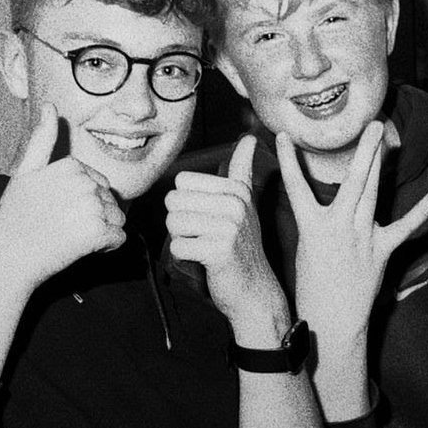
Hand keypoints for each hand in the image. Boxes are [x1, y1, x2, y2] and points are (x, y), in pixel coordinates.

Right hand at [0, 103, 126, 289]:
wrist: (8, 256)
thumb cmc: (15, 216)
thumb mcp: (24, 172)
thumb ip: (41, 139)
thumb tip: (50, 106)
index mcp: (70, 165)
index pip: (97, 183)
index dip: (82, 201)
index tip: (58, 211)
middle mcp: (85, 181)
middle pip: (109, 200)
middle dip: (94, 215)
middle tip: (62, 226)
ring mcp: (93, 206)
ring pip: (117, 218)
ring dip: (101, 230)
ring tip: (71, 236)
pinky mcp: (99, 232)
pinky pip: (119, 238)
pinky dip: (107, 246)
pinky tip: (82, 248)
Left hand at [165, 135, 287, 336]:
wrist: (254, 289)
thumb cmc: (241, 245)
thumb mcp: (244, 203)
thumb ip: (242, 170)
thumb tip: (250, 138)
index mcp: (237, 190)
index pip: (181, 182)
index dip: (186, 202)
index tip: (208, 217)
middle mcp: (235, 204)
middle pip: (174, 201)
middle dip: (181, 221)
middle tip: (205, 235)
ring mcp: (229, 227)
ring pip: (173, 223)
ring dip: (182, 239)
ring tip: (204, 245)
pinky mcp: (219, 251)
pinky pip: (177, 246)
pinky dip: (185, 256)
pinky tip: (204, 259)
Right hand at [278, 121, 427, 356]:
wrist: (331, 322)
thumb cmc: (312, 290)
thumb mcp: (306, 251)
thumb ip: (319, 224)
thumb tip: (330, 207)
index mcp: (312, 227)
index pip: (296, 187)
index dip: (289, 161)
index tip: (284, 136)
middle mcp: (339, 227)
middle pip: (352, 181)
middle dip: (363, 151)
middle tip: (372, 124)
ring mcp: (362, 237)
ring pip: (372, 193)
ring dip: (380, 165)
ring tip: (386, 140)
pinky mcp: (381, 251)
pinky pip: (404, 228)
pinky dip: (422, 212)